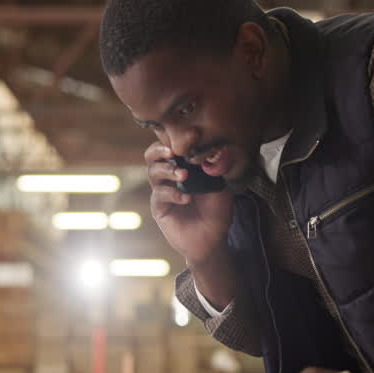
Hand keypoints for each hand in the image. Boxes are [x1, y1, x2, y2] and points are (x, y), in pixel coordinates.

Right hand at [145, 141, 233, 264]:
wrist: (213, 238)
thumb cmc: (217, 210)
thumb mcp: (221, 185)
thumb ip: (215, 168)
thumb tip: (213, 148)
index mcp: (182, 166)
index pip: (171, 146)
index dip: (175, 138)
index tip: (191, 134)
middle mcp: (169, 175)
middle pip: (152, 155)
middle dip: (160, 150)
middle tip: (173, 151)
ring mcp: (162, 191)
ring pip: (153, 172)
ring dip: (167, 170)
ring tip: (183, 175)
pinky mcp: (159, 207)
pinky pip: (159, 195)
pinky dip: (172, 194)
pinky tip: (187, 198)